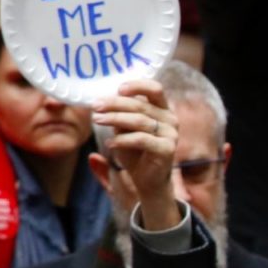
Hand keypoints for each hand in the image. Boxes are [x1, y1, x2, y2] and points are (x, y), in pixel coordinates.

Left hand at [95, 79, 180, 231]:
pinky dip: (122, 140)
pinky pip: (141, 139)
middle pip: (140, 105)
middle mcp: (170, 120)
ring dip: (114, 119)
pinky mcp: (167, 149)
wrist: (147, 181)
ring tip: (97, 120)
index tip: (118, 89)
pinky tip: (110, 143)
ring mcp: (171, 135)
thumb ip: (120, 114)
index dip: (137, 86)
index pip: (155, 89)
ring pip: (139, 121)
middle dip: (115, 104)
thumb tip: (103, 101)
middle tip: (95, 106)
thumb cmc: (136, 152)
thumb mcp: (124, 129)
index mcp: (162, 110)